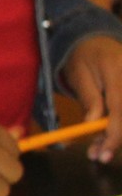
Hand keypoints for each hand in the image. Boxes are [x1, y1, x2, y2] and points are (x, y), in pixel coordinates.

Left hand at [60, 34, 121, 162]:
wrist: (95, 40)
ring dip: (118, 135)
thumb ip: (88, 98)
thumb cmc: (82, 57)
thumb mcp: (78, 74)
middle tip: (98, 155)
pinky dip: (119, 126)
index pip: (120, 108)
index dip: (114, 133)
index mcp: (116, 70)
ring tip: (98, 148)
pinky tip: (106, 136)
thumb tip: (92, 124)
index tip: (104, 152)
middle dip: (116, 139)